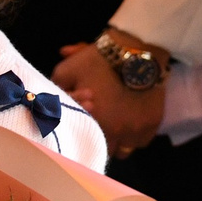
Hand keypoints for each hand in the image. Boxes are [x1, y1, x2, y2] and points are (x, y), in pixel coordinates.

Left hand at [56, 42, 166, 157]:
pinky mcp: (153, 124)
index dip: (81, 139)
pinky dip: (136, 136)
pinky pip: (141, 141)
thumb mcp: (68, 70)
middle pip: (104, 151)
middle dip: (99, 141)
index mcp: (92, 122)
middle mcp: (115, 132)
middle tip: (99, 129)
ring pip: (124, 150)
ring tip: (116, 128)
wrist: (137, 49)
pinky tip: (132, 123)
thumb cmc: (100, 61)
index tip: (80, 134)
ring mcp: (136, 130)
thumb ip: (57, 89)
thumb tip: (49, 100)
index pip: (83, 144)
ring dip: (119, 142)